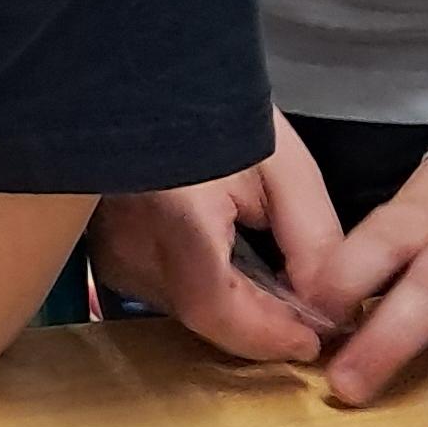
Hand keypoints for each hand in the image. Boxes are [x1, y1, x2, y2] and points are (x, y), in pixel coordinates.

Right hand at [89, 120, 347, 363]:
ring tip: (272, 278)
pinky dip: (204, 287)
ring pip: (184, 307)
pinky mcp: (104, 254)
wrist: (145, 84)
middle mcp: (130, 246)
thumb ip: (310, 242)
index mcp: (175, 217)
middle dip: (261, 321)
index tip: (313, 341)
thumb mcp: (282, 167)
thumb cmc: (215, 109)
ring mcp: (111, 253)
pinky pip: (164, 290)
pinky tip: (229, 259)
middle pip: (204, 315)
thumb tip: (323, 310)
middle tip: (308, 313)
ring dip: (233, 305)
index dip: (268, 336)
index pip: (217, 310)